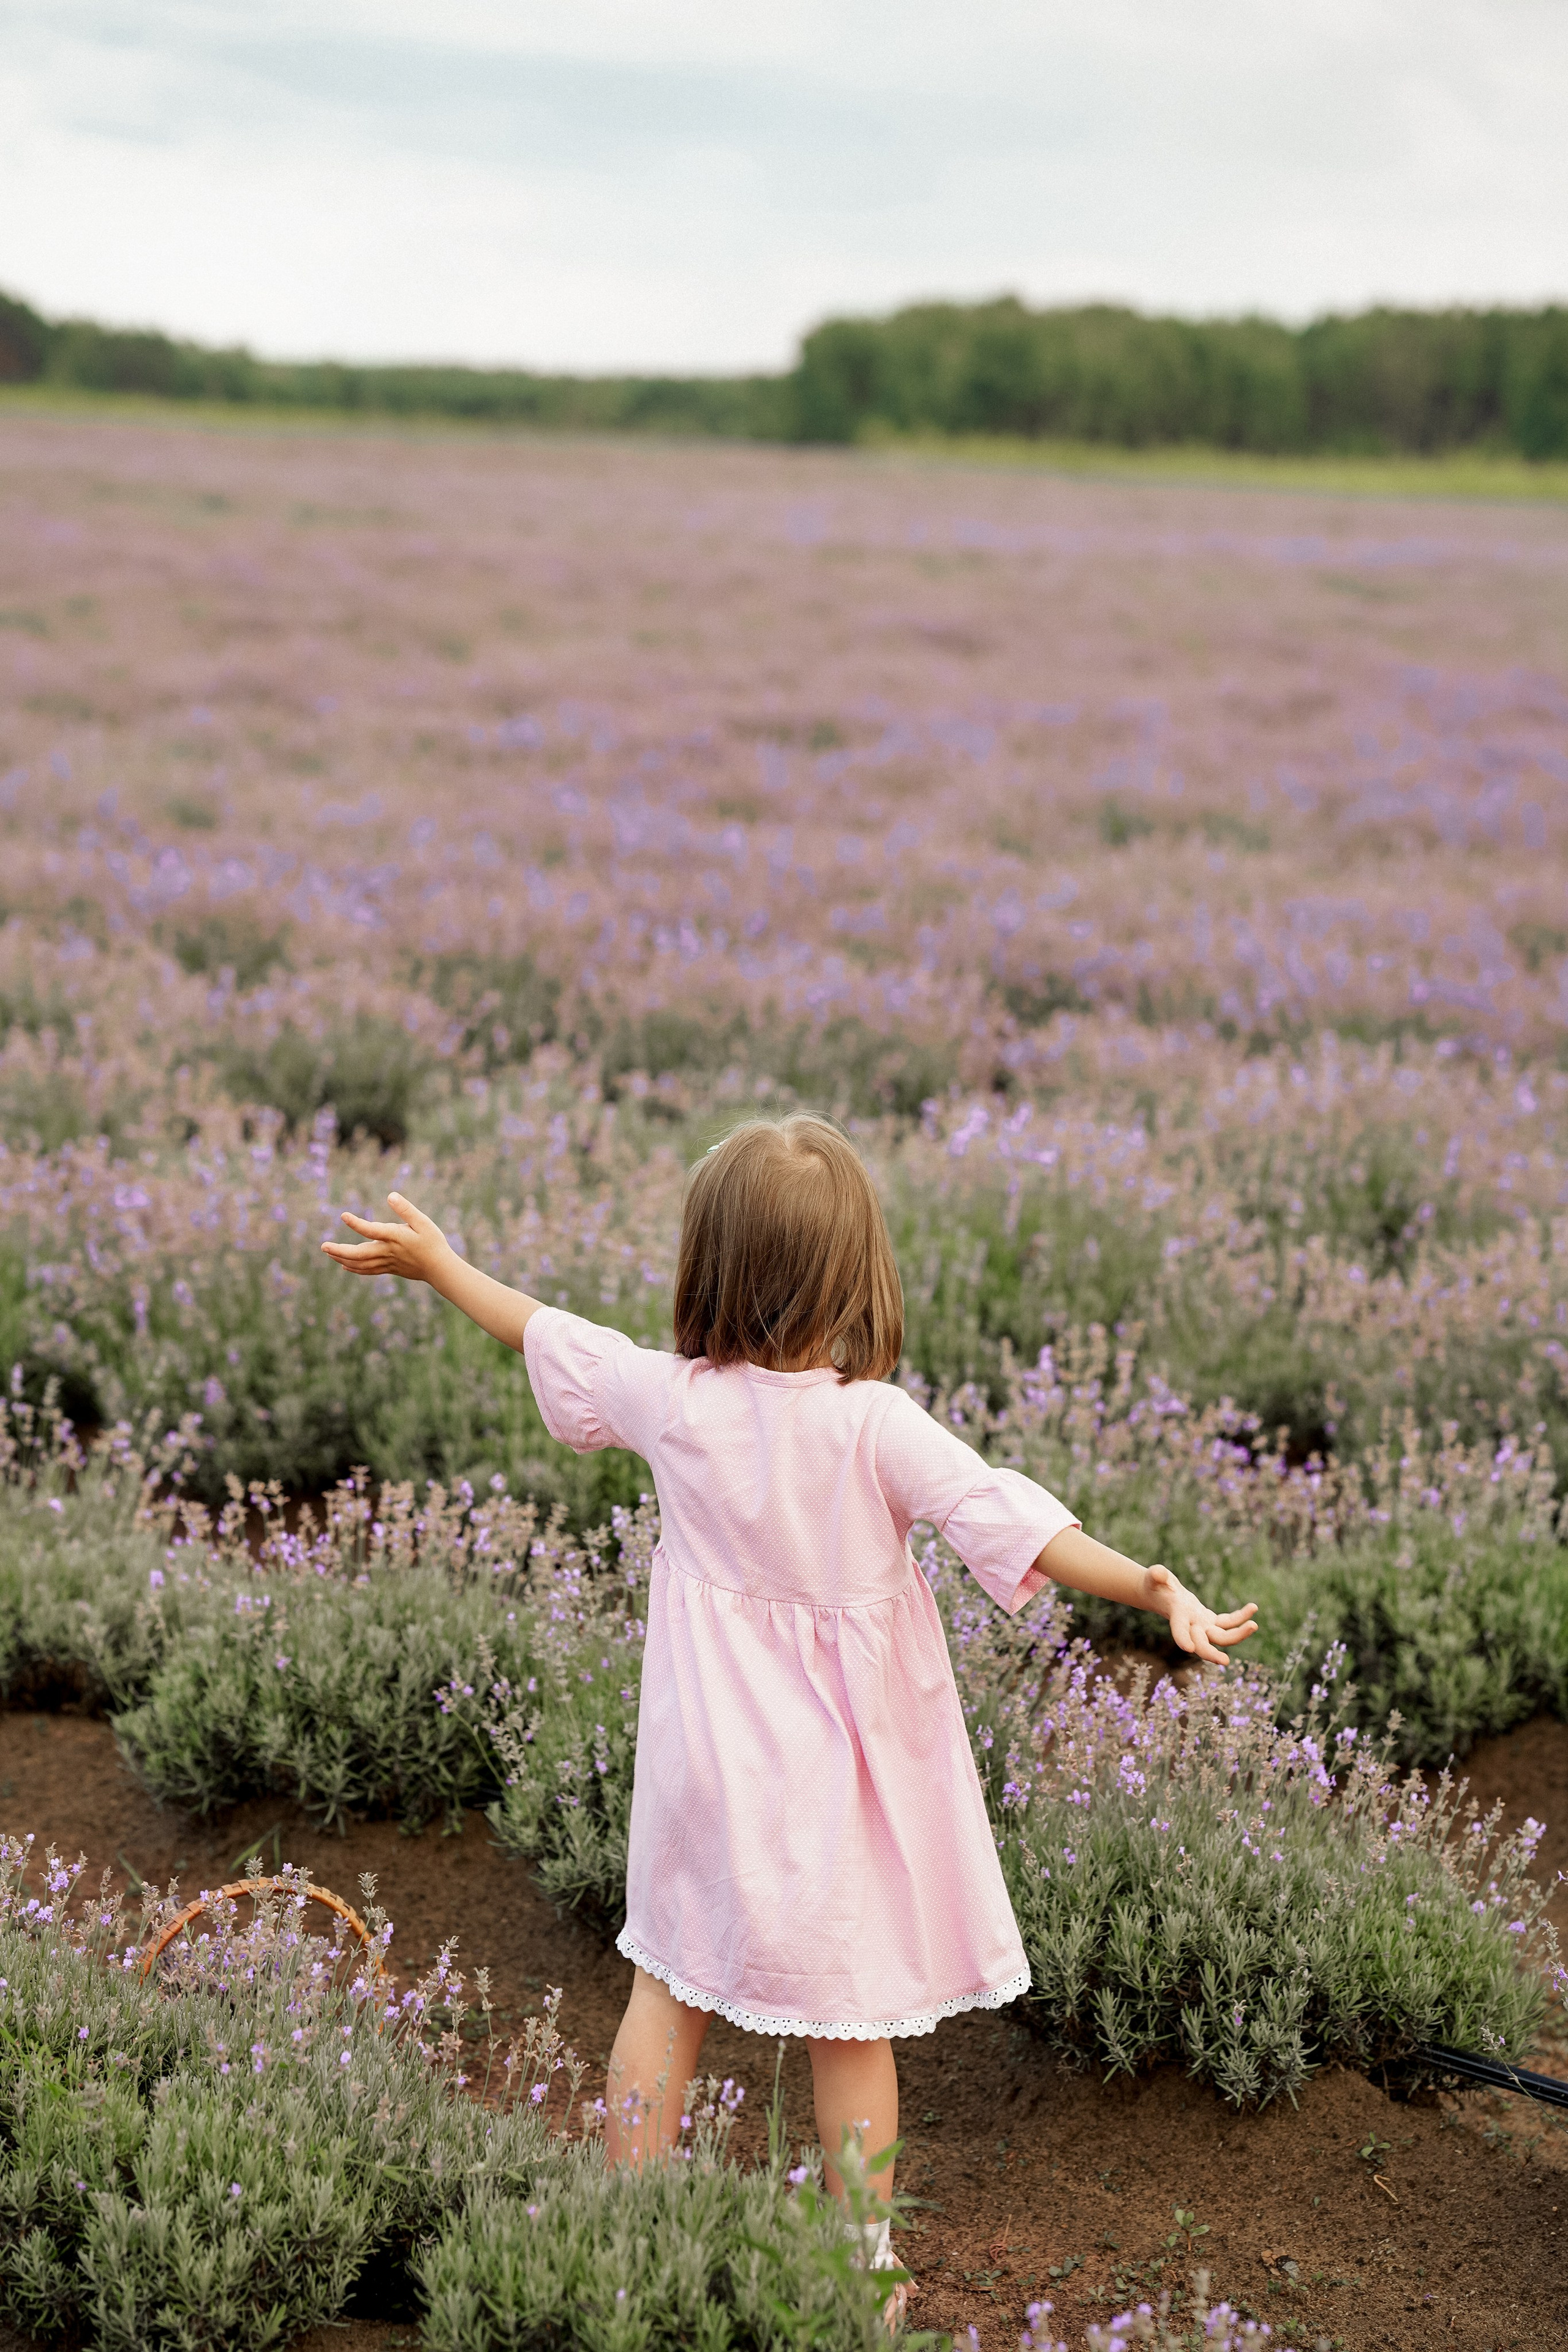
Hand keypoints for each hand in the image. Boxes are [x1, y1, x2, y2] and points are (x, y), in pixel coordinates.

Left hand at [321, 1192, 449, 1283]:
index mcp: (395, 1237)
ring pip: (360, 1264)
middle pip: (358, 1254)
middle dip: (339, 1251)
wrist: (440, 1269)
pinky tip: (344, 1266)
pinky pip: (367, 1270)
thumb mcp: (423, 1222)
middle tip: (323, 1246)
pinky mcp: (389, 1268)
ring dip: (342, 1259)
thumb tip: (391, 1195)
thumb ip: (406, 1209)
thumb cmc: (433, 1243)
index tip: (343, 1216)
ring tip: (329, 1253)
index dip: (356, 1223)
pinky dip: (354, 1268)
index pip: (371, 1230)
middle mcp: (387, 1251)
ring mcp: (387, 1262)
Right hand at [1144, 1565, 1257, 1667]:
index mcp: (1176, 1615)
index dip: (1182, 1638)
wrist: (1161, 1595)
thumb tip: (1159, 1574)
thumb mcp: (1154, 1577)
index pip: (1179, 1629)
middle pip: (1202, 1644)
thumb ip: (1157, 1575)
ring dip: (1238, 1634)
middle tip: (1226, 1661)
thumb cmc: (1155, 1584)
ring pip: (1221, 1637)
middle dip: (1212, 1653)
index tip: (1188, 1648)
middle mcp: (1190, 1626)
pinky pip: (1228, 1623)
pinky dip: (1240, 1618)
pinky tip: (1253, 1608)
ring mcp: (1202, 1626)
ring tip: (1254, 1625)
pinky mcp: (1210, 1621)